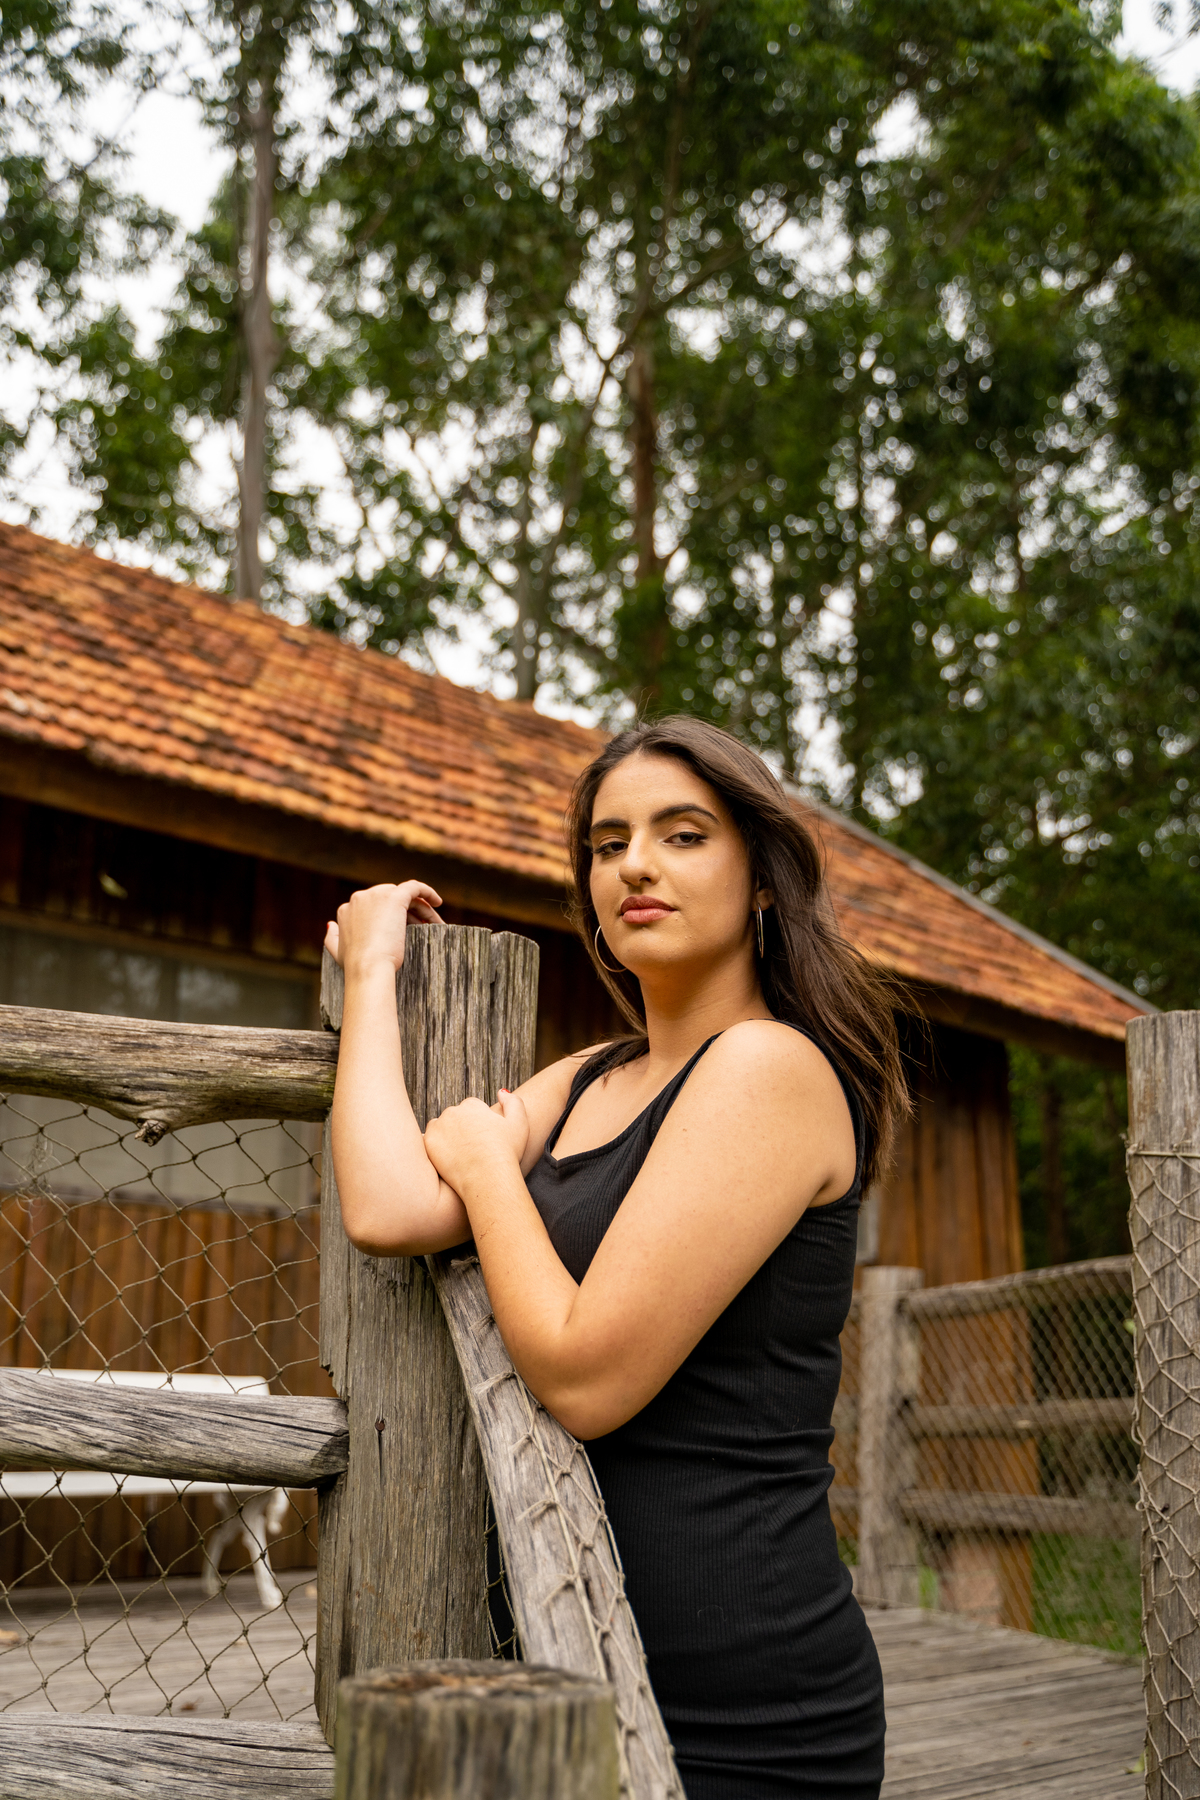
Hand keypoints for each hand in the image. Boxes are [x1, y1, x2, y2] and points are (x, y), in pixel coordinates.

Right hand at [324, 880, 442, 979]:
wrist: (367, 967)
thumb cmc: (355, 967)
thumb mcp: (337, 952)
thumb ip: (332, 937)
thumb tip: (331, 924)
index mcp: (347, 909)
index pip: (373, 907)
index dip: (390, 918)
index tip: (404, 931)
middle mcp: (360, 897)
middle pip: (389, 899)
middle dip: (407, 911)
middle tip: (423, 927)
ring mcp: (377, 895)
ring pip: (404, 895)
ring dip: (420, 908)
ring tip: (434, 923)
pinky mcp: (394, 897)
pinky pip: (414, 887)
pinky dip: (426, 891)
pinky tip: (438, 902)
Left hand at [425, 1090, 528, 1198]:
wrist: (489, 1178)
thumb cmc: (507, 1153)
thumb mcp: (520, 1123)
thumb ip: (513, 1102)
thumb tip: (501, 1092)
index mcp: (472, 1105)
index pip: (471, 1109)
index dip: (479, 1124)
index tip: (484, 1139)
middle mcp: (453, 1111)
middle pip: (455, 1117)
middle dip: (462, 1129)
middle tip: (472, 1149)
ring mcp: (439, 1127)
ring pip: (441, 1128)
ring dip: (448, 1136)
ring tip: (460, 1155)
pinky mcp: (429, 1142)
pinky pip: (430, 1141)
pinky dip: (437, 1147)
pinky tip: (449, 1158)